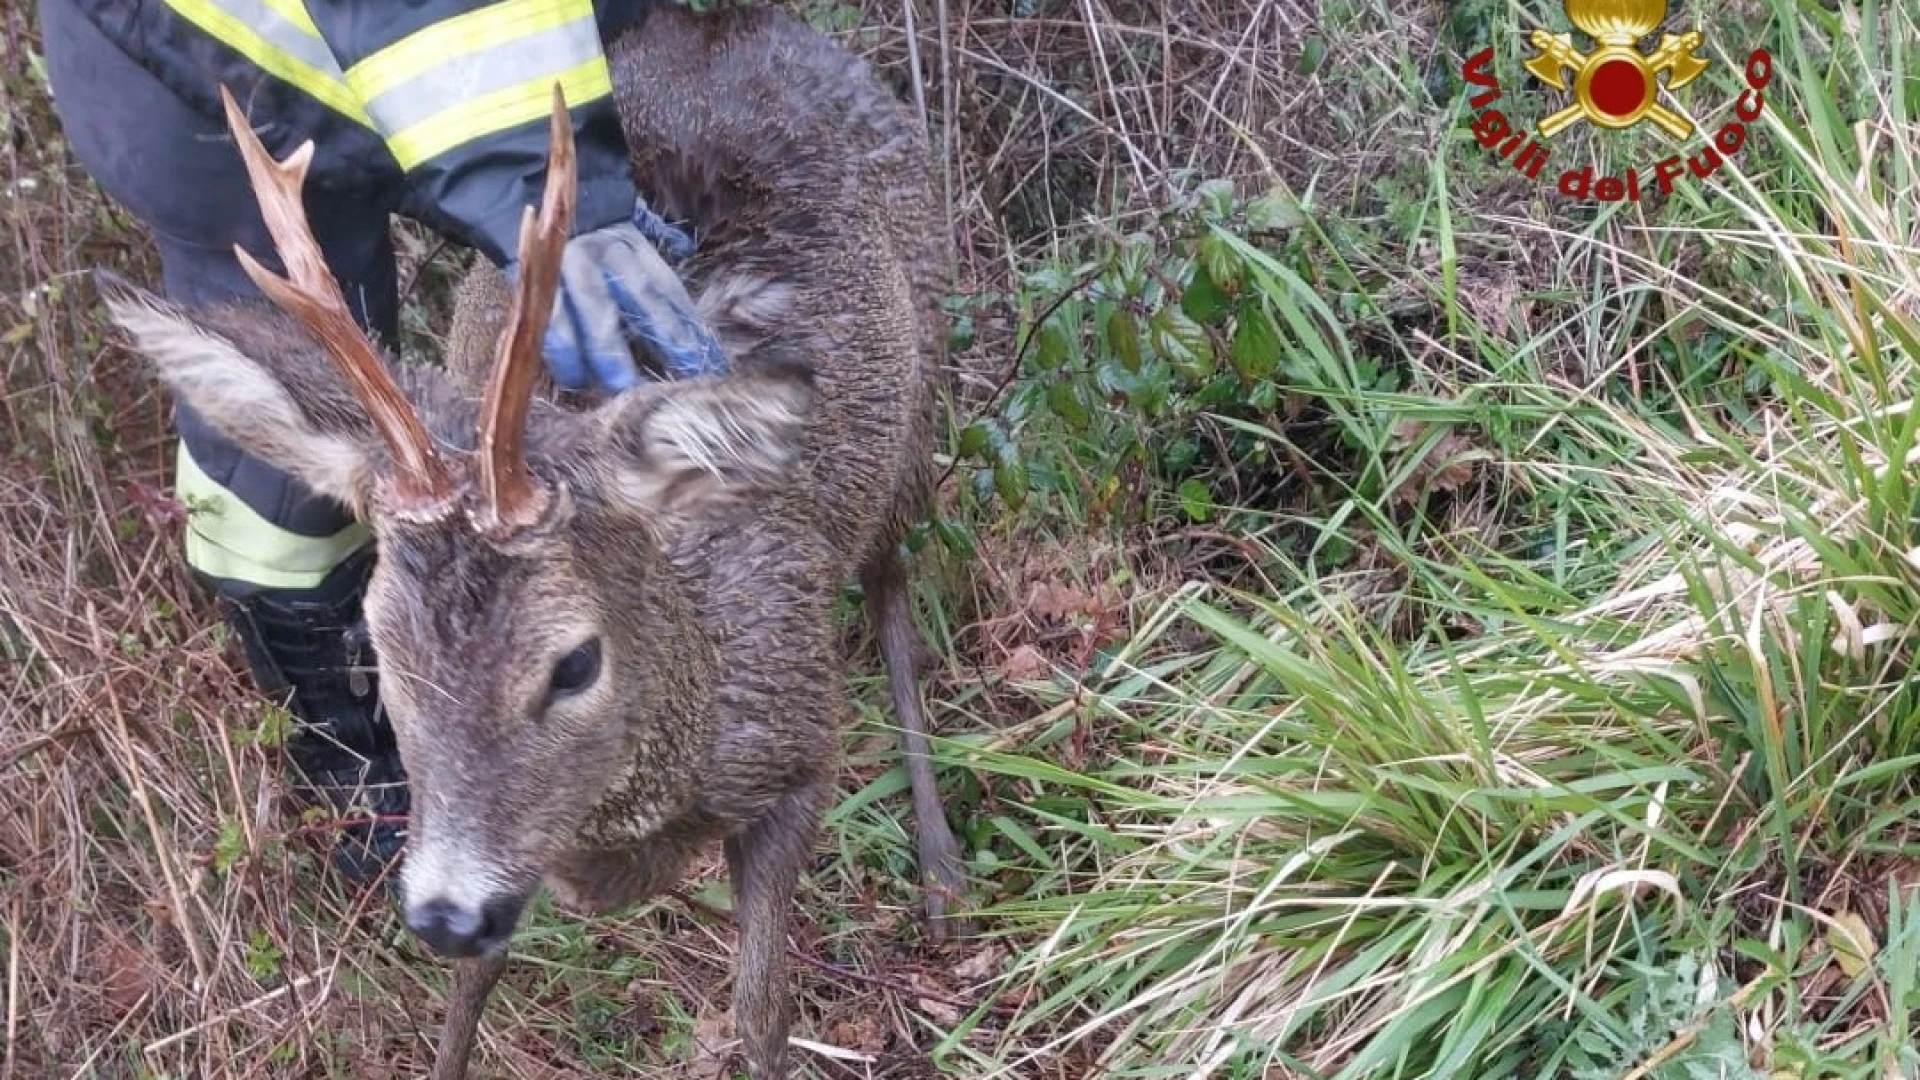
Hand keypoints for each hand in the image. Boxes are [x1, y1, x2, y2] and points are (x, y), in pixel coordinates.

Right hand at [515, 201, 724, 392]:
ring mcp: (570, 267)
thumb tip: (684, 247)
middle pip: (639, 298)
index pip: (667, 287)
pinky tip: (574, 378)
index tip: (709, 360)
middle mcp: (606, 254)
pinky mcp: (536, 282)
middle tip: (678, 379)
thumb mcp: (626, 226)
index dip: (687, 324)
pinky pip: (550, 322)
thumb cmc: (586, 225)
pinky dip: (561, 352)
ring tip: (621, 390)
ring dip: (607, 355)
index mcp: (633, 244)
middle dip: (661, 339)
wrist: (524, 187)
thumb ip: (657, 243)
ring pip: (593, 314)